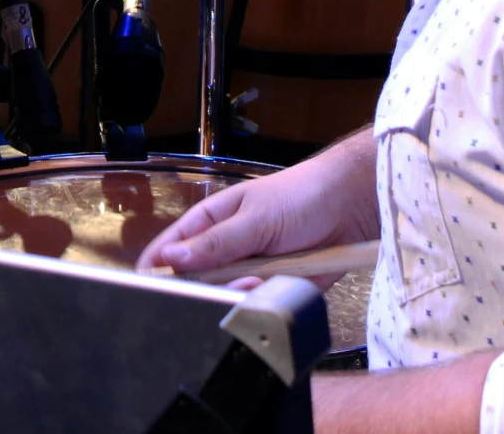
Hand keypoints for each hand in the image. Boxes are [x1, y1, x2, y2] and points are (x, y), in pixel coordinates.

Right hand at [138, 127, 378, 280]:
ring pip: (226, 299)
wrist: (352, 206)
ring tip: (258, 280)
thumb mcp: (254, 217)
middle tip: (226, 280)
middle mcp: (225, 251)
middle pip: (196, 283)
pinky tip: (275, 287)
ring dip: (239, 295)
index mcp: (210, 224)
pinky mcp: (275, 290)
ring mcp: (250, 272)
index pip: (170, 249)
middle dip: (205, 288)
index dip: (156, 269)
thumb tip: (171, 258)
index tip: (151, 288)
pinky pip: (259, 307)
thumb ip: (216, 242)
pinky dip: (265, 302)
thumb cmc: (299, 197)